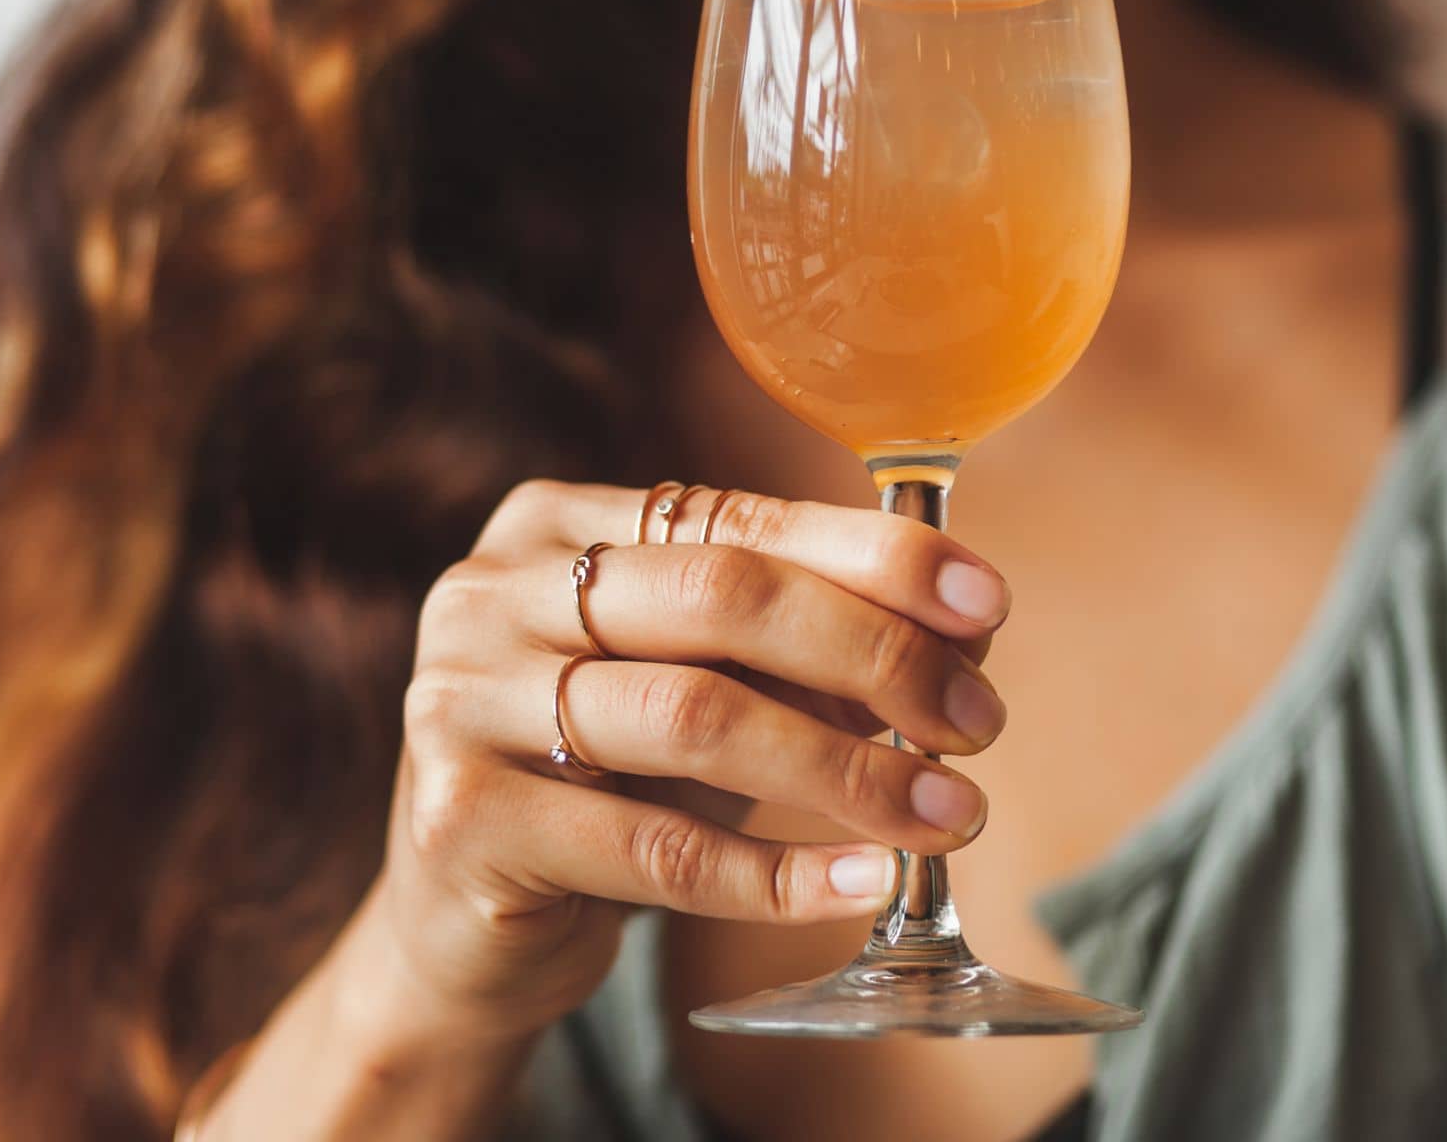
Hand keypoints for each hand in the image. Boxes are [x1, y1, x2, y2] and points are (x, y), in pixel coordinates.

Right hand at [363, 481, 1013, 1040]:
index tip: (987, 604)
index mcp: (553, 526)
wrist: (459, 926)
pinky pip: (657, 849)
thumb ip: (798, 651)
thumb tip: (965, 638)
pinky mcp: (464, 821)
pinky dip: (779, 873)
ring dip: (848, 768)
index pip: (737, 521)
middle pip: (722, 597)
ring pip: (697, 717)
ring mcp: (465, 702)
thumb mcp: (695, 689)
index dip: (873, 557)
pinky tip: (866, 881)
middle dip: (875, 653)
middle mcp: (494, 592)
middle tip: (979, 721)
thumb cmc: (602, 784)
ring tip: (951, 812)